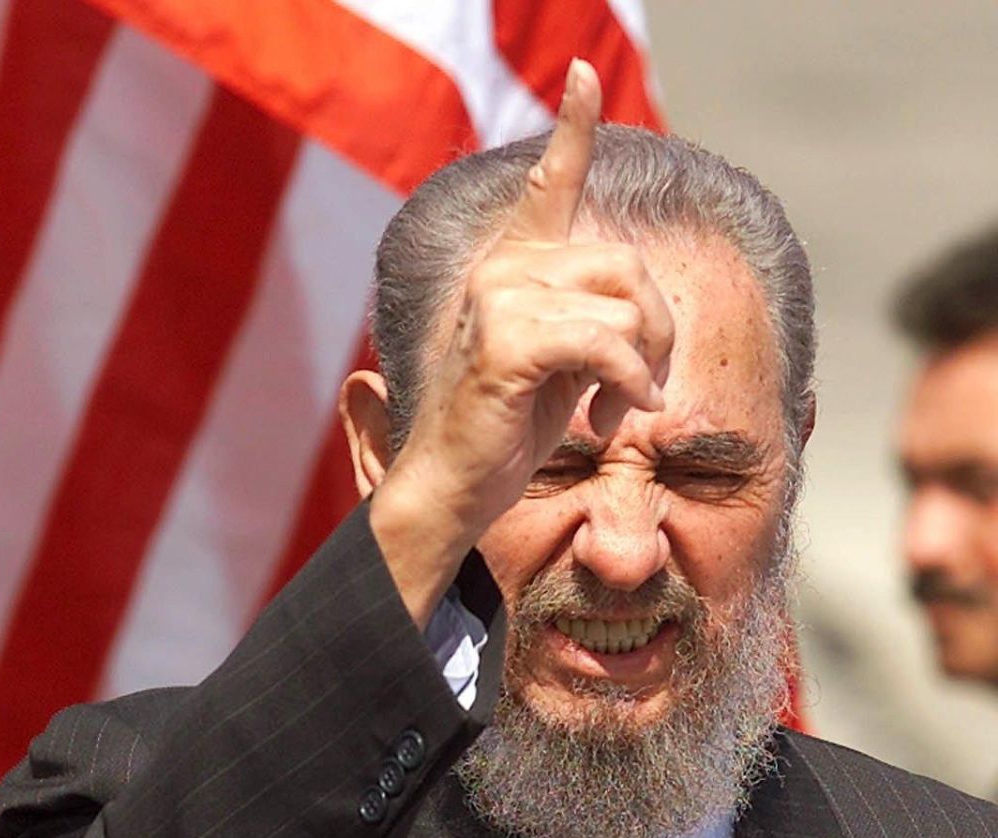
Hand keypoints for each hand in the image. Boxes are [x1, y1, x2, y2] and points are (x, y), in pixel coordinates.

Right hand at [366, 60, 673, 618]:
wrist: (452, 491)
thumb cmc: (507, 433)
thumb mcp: (564, 362)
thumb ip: (593, 315)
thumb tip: (642, 303)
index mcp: (512, 268)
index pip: (548, 184)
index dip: (572, 126)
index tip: (584, 76)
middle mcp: (502, 270)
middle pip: (628, 266)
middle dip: (656, 331)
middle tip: (638, 387)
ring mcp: (500, 299)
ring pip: (626, 306)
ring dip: (641, 368)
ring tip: (613, 409)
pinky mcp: (509, 340)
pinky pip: (609, 342)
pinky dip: (627, 384)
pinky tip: (610, 417)